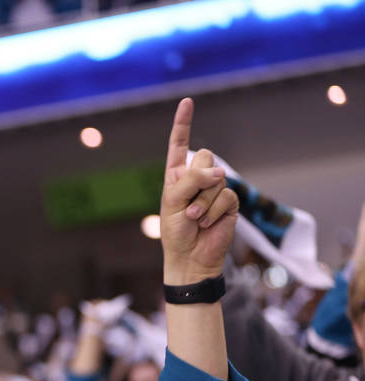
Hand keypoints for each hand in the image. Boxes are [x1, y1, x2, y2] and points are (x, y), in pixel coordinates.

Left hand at [160, 98, 238, 284]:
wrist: (190, 257)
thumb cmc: (175, 231)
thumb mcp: (173, 202)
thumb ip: (191, 180)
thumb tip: (219, 172)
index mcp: (177, 175)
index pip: (180, 144)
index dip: (183, 123)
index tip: (187, 102)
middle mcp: (196, 177)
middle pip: (206, 157)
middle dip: (197, 180)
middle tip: (188, 206)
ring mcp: (215, 188)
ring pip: (217, 178)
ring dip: (203, 202)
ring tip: (195, 218)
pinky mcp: (229, 201)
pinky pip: (227, 195)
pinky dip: (214, 210)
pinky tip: (207, 223)